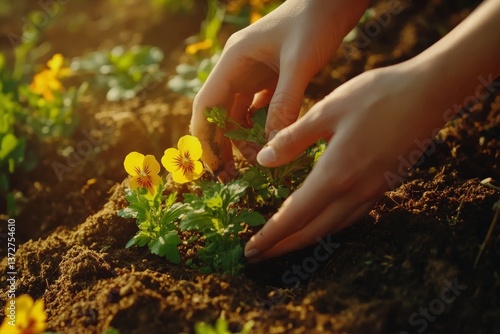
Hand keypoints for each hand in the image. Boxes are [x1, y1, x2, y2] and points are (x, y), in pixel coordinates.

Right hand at [191, 0, 368, 178]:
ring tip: (258, 159)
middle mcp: (238, 68)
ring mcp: (253, 72)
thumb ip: (285, 104)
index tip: (209, 165)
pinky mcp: (269, 76)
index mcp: (234, 61)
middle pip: (219, 112)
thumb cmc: (315, 21)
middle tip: (230, 174)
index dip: (204, 137)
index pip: (206, 104)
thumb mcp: (299, 64)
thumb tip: (273, 147)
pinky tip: (271, 140)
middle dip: (222, 143)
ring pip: (238, 113)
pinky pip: (259, 107)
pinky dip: (262, 125)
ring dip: (244, 137)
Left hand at [243, 63, 445, 260]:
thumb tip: (264, 160)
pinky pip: (351, 216)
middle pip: (313, 231)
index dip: (271, 236)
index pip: (295, 216)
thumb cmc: (376, 95)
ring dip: (304, 239)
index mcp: (336, 174)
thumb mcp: (326, 111)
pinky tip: (319, 219)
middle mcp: (356, 191)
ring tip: (282, 243)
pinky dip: (328, 226)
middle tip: (258, 255)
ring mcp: (373, 191)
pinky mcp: (383, 185)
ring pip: (333, 228)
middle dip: (282, 246)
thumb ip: (292, 139)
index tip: (250, 250)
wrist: (429, 93)